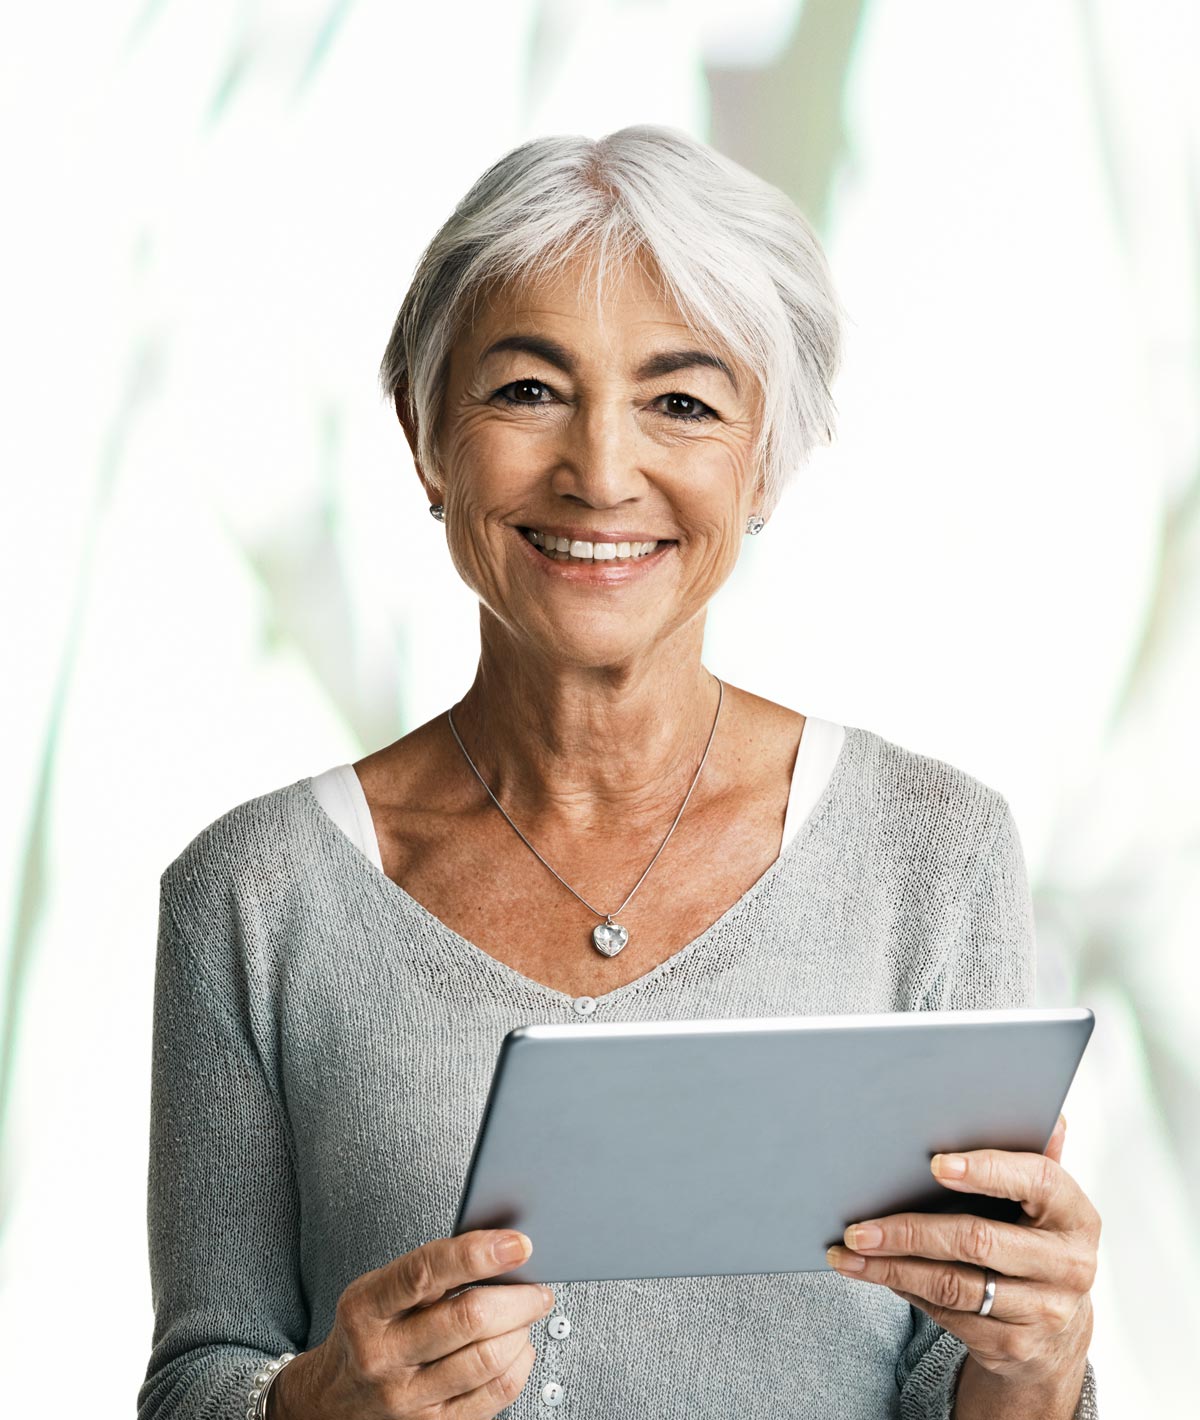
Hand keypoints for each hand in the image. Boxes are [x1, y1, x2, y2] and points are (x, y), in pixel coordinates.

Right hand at [269, 1229, 554, 1418]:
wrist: (330, 1401)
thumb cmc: (367, 1332)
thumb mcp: (376, 1291)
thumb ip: (428, 1271)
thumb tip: (498, 1248)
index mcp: (365, 1309)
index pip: (425, 1272)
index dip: (477, 1253)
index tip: (519, 1244)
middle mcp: (382, 1357)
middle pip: (469, 1319)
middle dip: (518, 1297)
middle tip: (537, 1286)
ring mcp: (406, 1400)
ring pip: (489, 1358)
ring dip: (521, 1329)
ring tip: (526, 1313)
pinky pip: (495, 1395)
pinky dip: (519, 1364)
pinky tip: (517, 1346)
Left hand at [824, 1114, 1099, 1386]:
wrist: (1058, 1328)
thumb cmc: (1036, 1238)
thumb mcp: (1043, 1200)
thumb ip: (1035, 1157)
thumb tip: (1048, 1111)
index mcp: (1076, 1214)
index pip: (1035, 1181)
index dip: (985, 1170)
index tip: (934, 1163)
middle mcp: (1069, 1266)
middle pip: (977, 1241)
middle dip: (910, 1231)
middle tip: (858, 1225)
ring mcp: (1043, 1311)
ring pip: (953, 1284)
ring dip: (891, 1267)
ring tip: (849, 1252)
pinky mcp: (1014, 1346)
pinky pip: (948, 1313)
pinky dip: (904, 1289)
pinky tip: (874, 1272)